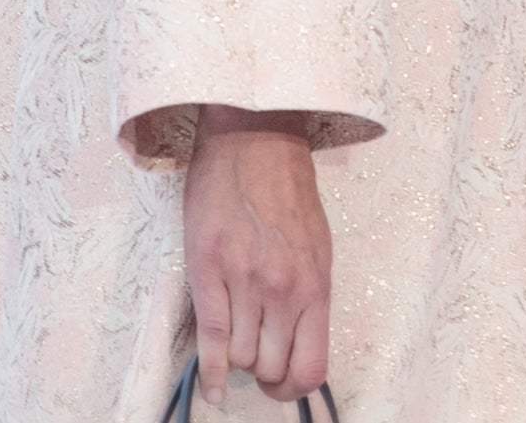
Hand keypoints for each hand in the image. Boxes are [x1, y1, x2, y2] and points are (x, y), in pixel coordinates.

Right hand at [183, 105, 331, 406]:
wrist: (254, 138)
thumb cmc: (287, 189)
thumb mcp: (317, 245)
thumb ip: (309, 295)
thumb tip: (298, 342)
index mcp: (316, 284)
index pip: (311, 367)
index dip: (294, 388)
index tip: (282, 384)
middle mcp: (283, 289)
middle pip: (270, 367)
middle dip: (262, 368)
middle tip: (255, 350)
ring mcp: (244, 280)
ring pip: (240, 358)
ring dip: (237, 356)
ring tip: (235, 332)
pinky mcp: (208, 269)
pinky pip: (211, 339)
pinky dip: (210, 371)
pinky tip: (212, 385)